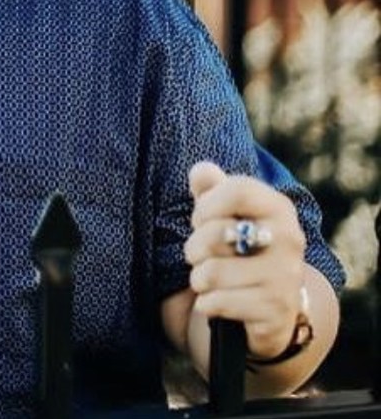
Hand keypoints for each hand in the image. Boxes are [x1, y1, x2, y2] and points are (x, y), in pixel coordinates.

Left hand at [184, 161, 305, 361]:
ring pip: (212, 272)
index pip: (237, 190)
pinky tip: (219, 301)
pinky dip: (206, 303)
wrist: (268, 306)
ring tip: (209, 279)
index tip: (200, 219)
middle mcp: (289, 240)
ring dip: (198, 278)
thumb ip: (211, 187)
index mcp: (279, 208)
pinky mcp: (276, 313)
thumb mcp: (225, 212)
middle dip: (193, 247)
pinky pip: (217, 303)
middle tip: (201, 255)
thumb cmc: (238, 247)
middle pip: (217, 232)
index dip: (206, 204)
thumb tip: (201, 171)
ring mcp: (286, 279)